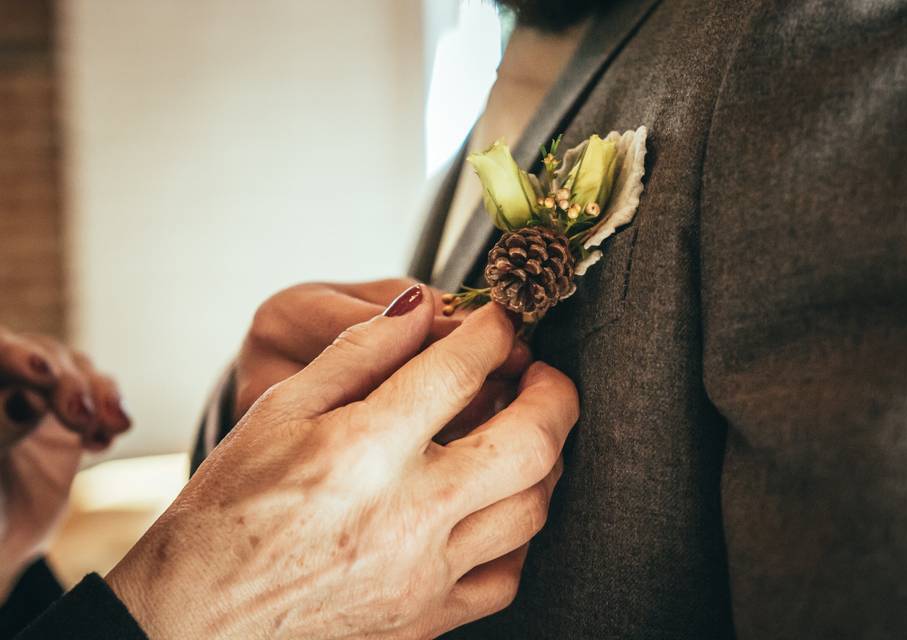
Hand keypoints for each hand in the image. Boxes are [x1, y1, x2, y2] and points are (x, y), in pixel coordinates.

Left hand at [0, 327, 131, 598]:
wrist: (3, 541)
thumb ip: (0, 431)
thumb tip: (23, 398)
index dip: (19, 355)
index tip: (44, 373)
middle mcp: (9, 383)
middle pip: (45, 356)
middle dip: (69, 384)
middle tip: (81, 420)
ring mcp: (42, 396)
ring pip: (78, 370)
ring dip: (100, 394)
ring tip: (112, 428)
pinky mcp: (73, 415)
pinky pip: (101, 396)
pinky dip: (111, 412)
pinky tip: (101, 443)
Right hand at [107, 286, 578, 638]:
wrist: (195, 617)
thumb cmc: (226, 510)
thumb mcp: (279, 411)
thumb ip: (359, 352)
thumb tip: (421, 309)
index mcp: (360, 452)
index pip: (460, 369)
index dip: (494, 330)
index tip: (501, 318)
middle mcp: (405, 516)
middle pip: (530, 441)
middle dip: (554, 391)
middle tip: (540, 370)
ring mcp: (424, 576)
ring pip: (534, 507)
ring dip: (545, 456)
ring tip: (524, 429)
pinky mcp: (427, 619)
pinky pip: (509, 574)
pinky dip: (518, 529)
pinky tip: (497, 503)